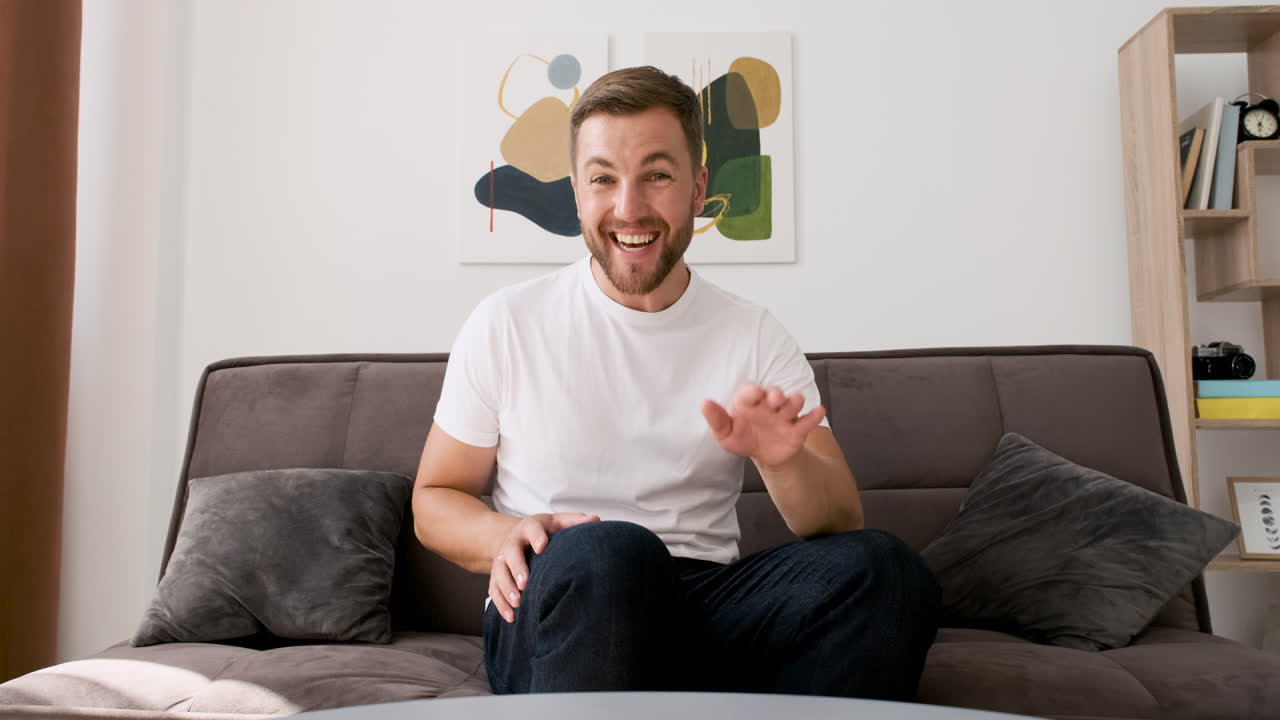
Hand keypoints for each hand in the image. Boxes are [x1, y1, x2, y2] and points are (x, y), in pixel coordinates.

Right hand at [489, 512, 599, 622]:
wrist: (516, 537)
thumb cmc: (544, 532)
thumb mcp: (557, 522)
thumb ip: (574, 521)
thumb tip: (596, 519)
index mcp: (529, 527)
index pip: (531, 529)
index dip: (536, 537)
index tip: (542, 547)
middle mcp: (512, 542)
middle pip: (511, 554)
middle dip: (517, 568)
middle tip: (525, 583)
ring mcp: (501, 559)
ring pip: (499, 574)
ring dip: (507, 589)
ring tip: (517, 604)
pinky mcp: (496, 575)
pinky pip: (494, 589)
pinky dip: (501, 604)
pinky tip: (511, 617)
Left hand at [702, 383, 825, 468]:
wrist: (763, 453)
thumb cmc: (742, 436)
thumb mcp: (725, 432)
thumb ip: (717, 419)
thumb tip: (704, 403)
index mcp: (749, 402)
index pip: (750, 390)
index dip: (752, 390)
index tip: (754, 393)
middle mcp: (769, 404)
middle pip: (775, 394)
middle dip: (776, 394)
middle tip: (775, 399)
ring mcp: (784, 415)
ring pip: (793, 404)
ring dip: (795, 401)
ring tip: (797, 400)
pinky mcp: (797, 429)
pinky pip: (808, 421)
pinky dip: (814, 416)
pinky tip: (819, 411)